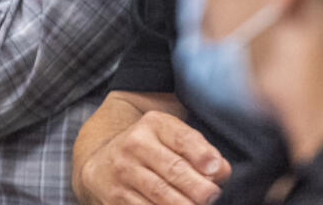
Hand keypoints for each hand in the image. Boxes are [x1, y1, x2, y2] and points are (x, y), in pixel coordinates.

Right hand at [76, 111, 230, 204]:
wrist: (101, 163)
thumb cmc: (149, 150)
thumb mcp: (169, 136)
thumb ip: (198, 148)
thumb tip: (221, 170)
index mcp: (153, 125)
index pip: (181, 138)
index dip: (202, 155)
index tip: (217, 171)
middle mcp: (134, 145)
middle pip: (174, 169)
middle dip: (199, 187)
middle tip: (212, 196)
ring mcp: (123, 172)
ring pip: (161, 195)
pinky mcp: (116, 198)